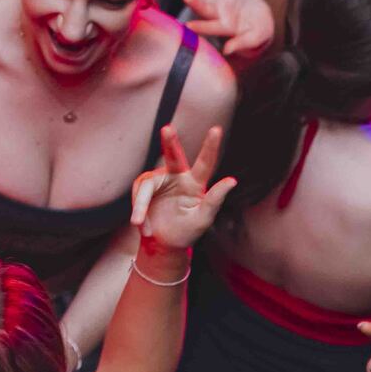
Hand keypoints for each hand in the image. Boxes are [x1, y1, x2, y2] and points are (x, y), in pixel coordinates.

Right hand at [130, 125, 235, 250]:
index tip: (216, 130)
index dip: (210, 147)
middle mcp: (177, 177)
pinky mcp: (144, 187)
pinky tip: (140, 223)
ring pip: (147, 184)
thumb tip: (232, 180)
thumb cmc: (186, 231)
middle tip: (167, 129)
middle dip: (169, 142)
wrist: (163, 243)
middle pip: (173, 156)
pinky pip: (138, 193)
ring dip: (142, 204)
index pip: (205, 163)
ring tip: (142, 226)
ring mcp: (159, 181)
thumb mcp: (203, 219)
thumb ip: (215, 199)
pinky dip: (138, 209)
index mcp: (196, 184)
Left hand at [181, 0, 274, 57]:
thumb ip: (242, 43)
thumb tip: (227, 51)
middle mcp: (219, 15)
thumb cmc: (260, 31)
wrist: (264, 16)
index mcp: (226, 27)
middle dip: (195, 4)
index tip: (188, 25)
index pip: (211, 27)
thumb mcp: (256, 38)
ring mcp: (220, 2)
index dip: (200, 26)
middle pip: (205, 10)